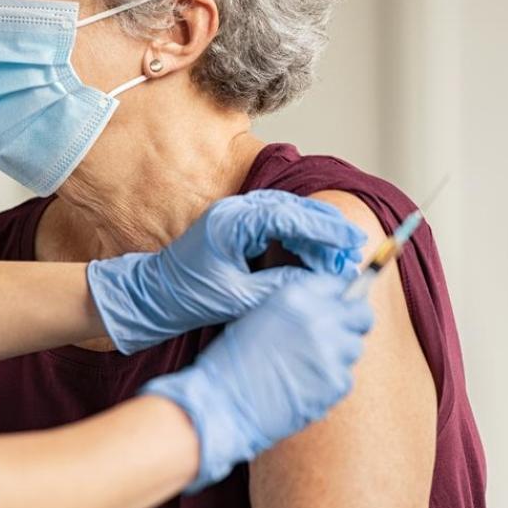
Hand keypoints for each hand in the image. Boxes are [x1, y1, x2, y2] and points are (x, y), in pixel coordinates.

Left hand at [86, 190, 365, 353]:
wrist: (153, 296)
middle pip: (293, 209)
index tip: (352, 242)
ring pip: (288, 215)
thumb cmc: (188, 298)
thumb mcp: (239, 298)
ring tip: (341, 256)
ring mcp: (235, 216)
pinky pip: (276, 224)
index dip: (325, 229)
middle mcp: (234, 211)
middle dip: (326, 229)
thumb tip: (320, 284)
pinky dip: (299, 238)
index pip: (289, 216)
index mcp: (232, 222)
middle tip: (354, 249)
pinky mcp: (236, 226)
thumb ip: (280, 287)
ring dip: (315, 234)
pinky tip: (315, 256)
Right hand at [140, 272, 373, 490]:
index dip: (339, 299)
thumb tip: (329, 308)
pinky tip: (304, 387)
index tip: (338, 309)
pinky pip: (345, 378)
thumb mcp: (260, 315)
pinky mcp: (336, 382)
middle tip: (337, 337)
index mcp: (296, 296)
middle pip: (361, 314)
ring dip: (338, 356)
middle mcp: (319, 318)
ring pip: (354, 348)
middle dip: (353, 324)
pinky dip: (329, 384)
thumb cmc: (232, 362)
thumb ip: (297, 308)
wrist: (222, 403)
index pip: (339, 285)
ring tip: (307, 368)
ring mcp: (331, 351)